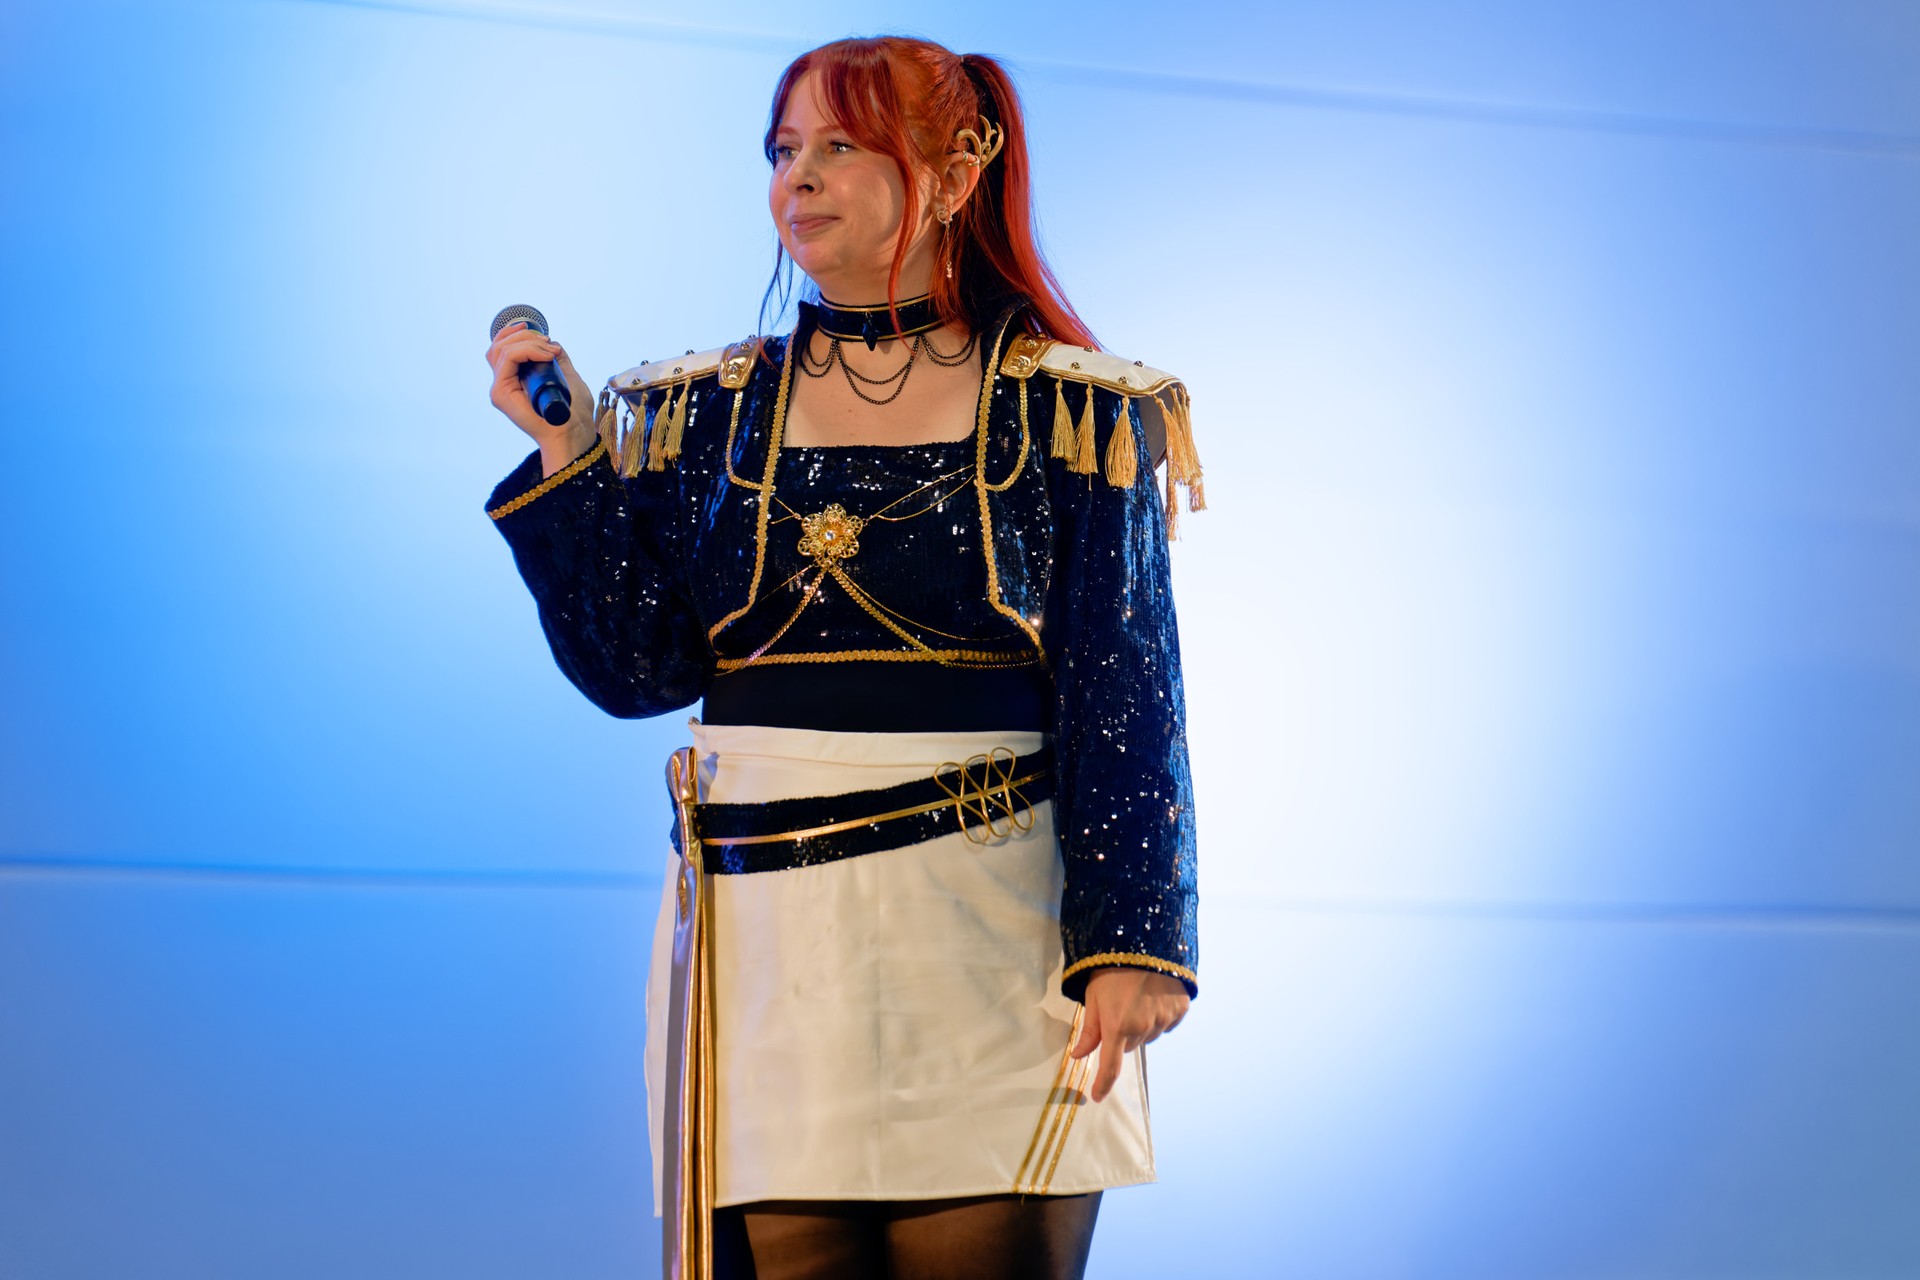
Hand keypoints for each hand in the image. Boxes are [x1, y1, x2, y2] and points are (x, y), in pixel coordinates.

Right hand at [485, 320, 596, 458]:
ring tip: (550, 351)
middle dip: (525, 335)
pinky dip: (527, 350)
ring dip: (528, 342)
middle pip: (499, 346)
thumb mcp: (566, 376)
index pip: (502, 349)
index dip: (517, 334)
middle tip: (549, 343)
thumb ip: (557, 360)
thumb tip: (552, 342)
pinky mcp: (501, 394)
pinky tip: (546, 355)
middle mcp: (503, 384)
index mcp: (514, 380)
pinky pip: (508, 359)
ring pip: (502, 349)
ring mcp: (500, 389)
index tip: (545, 336)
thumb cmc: (573, 411)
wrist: (574, 432)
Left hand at [1071, 967, 1189, 1102]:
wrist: (1146, 941)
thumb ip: (1089, 1030)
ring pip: (1149, 1036)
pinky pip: (1167, 1024)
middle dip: (1122, 1035)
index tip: (1096, 1096)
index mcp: (1117, 1026)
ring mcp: (1163, 1020)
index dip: (1102, 1084)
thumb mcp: (1093, 996)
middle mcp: (1142, 1028)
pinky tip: (1154, 996)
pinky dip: (1159, 1016)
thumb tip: (1078, 1056)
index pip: (1110, 1067)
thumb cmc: (1112, 968)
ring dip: (1142, 1026)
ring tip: (1137, 998)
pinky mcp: (1179, 1010)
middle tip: (1118, 1008)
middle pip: (1129, 1046)